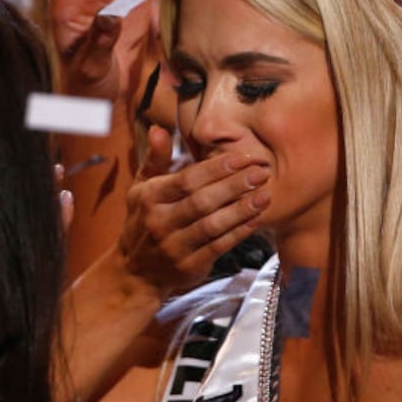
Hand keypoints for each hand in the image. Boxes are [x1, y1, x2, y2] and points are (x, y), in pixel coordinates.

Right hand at [116, 126, 269, 294]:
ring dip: (241, 210)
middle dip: (235, 185)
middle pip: (202, 201)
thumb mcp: (141, 188)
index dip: (217, 168)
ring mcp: (174, 247)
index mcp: (149, 198)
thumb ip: (155, 159)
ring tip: (265, 195)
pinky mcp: (189, 266)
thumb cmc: (143, 220)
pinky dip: (239, 233)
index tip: (243, 157)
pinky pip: (218, 247)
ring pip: (213, 225)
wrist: (135, 272)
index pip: (187, 180)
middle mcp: (160, 222)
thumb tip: (160, 129)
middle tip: (262, 172)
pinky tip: (257, 220)